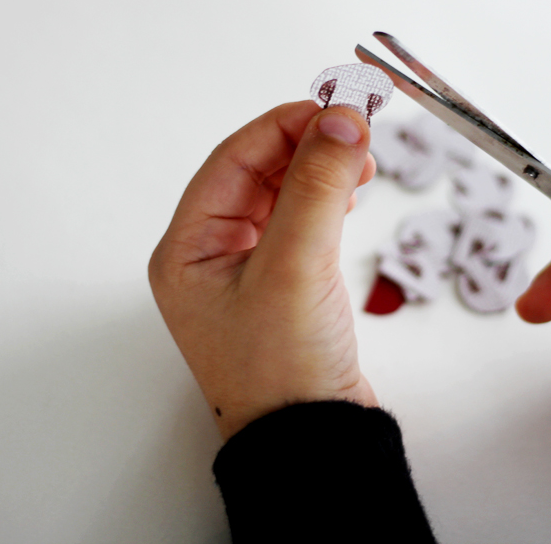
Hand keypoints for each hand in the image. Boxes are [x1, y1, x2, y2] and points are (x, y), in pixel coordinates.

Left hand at [149, 101, 377, 439]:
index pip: (234, 160)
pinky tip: (351, 192)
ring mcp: (250, 272)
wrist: (311, 442)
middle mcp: (212, 256)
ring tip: (362, 158)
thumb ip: (317, 186)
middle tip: (357, 125)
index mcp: (189, 249)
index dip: (285, 125)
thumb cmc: (281, 374)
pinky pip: (301, 222)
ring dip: (321, 169)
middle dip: (307, 144)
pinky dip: (328, 200)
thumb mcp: (295, 267)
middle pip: (257, 171)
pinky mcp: (284, 286)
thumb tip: (340, 121)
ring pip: (282, 194)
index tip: (336, 107)